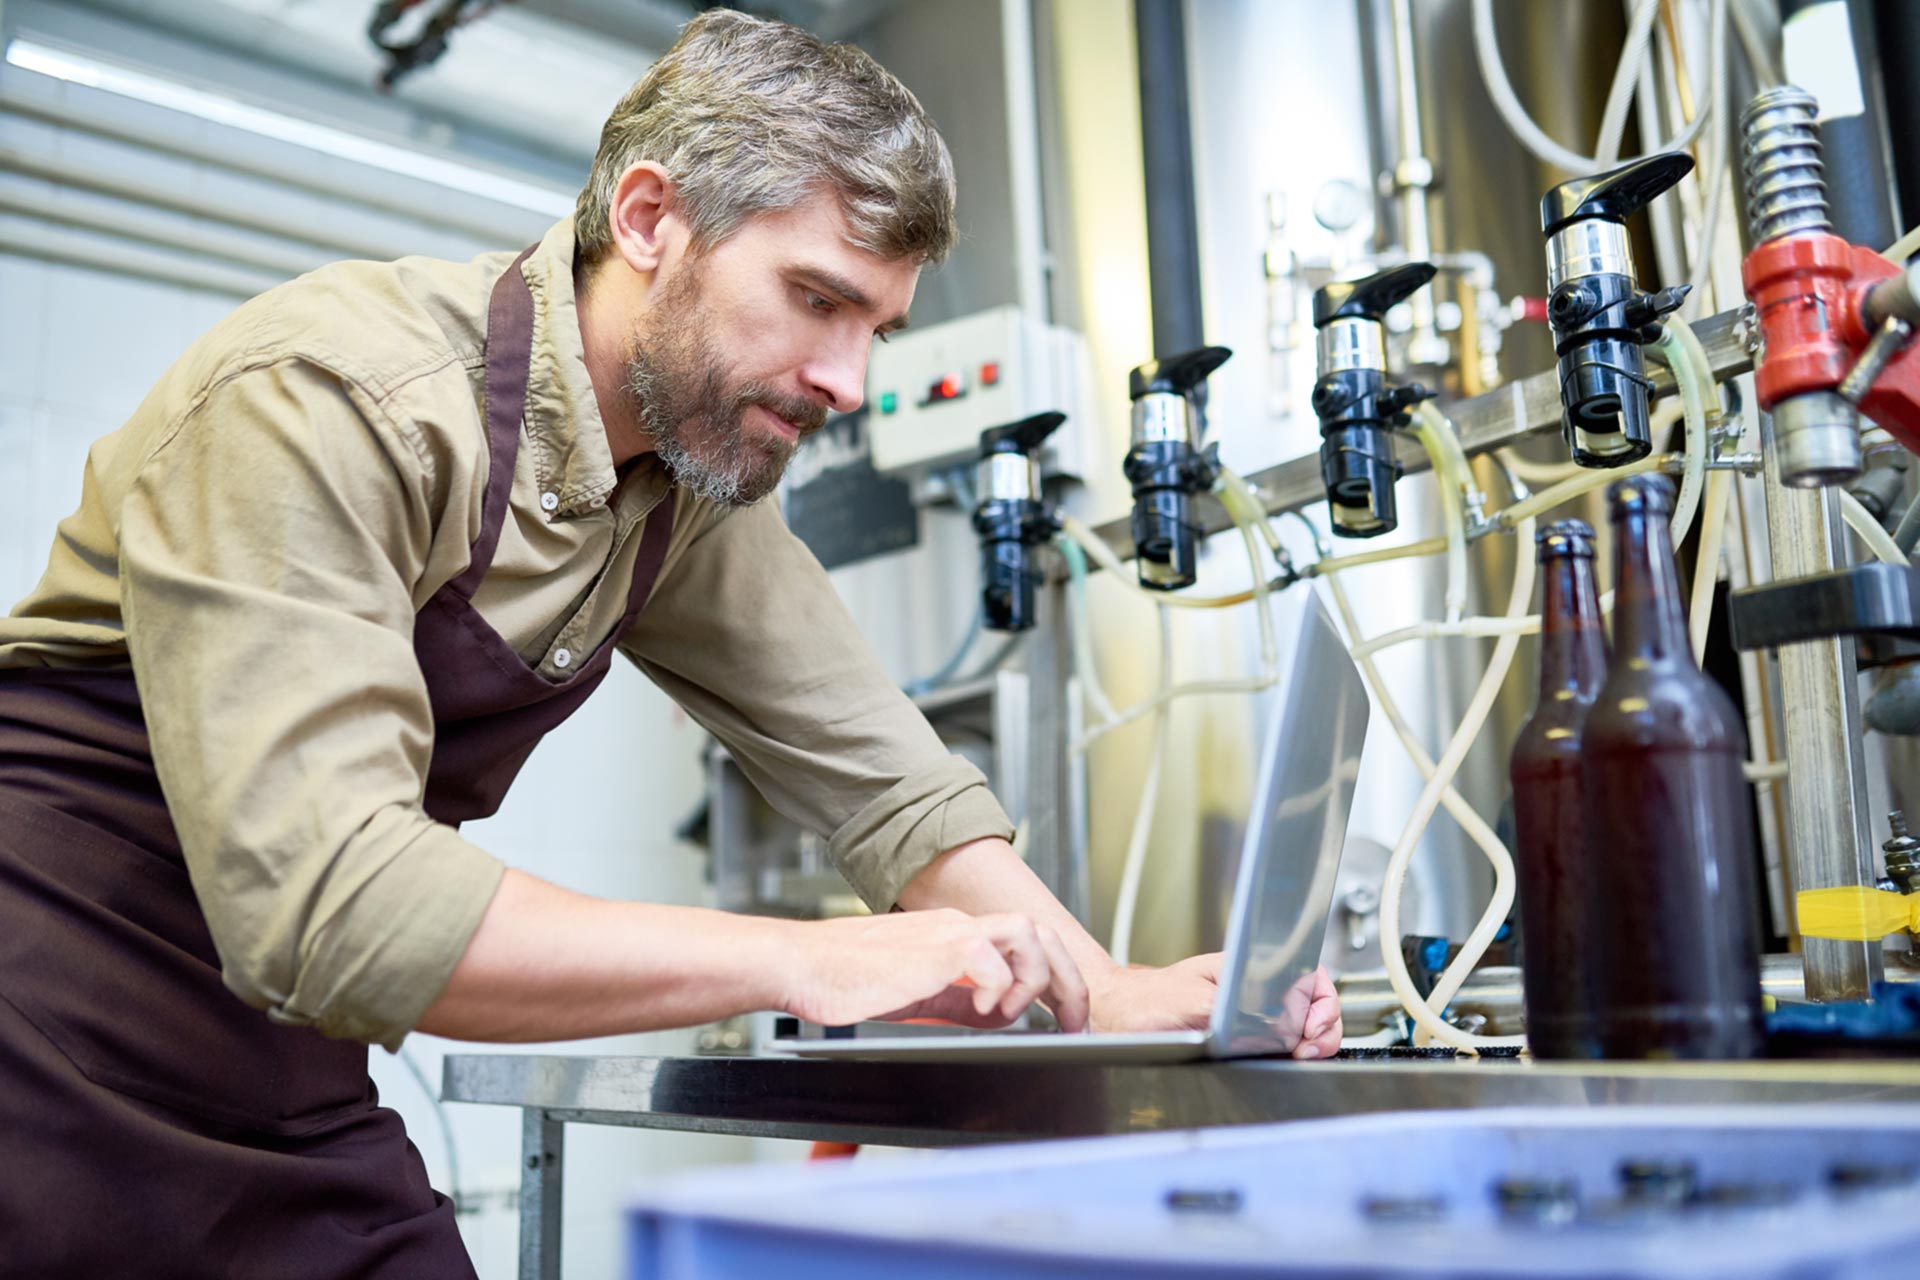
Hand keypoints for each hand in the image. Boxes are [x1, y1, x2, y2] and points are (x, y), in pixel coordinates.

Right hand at [782, 909, 1090, 1030]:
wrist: (802, 967)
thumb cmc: (847, 979)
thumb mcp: (921, 992)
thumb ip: (961, 997)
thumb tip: (998, 1012)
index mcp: (959, 935)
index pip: (1030, 943)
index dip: (1059, 980)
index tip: (1069, 1019)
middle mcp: (960, 927)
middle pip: (1041, 933)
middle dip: (1069, 982)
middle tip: (1076, 1023)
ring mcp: (947, 934)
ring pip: (1026, 932)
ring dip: (1035, 978)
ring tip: (1017, 1013)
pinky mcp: (931, 950)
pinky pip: (987, 956)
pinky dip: (998, 987)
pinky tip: (983, 1011)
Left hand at [1089, 957, 1342, 1060]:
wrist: (1113, 1019)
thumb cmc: (1144, 1003)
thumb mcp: (1193, 1003)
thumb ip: (1238, 1010)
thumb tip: (1276, 1022)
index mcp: (1246, 968)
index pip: (1309, 975)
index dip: (1321, 1002)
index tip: (1311, 1027)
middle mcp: (1253, 989)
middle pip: (1314, 1002)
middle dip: (1323, 1025)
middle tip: (1310, 1046)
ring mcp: (1250, 1014)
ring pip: (1302, 1025)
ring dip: (1313, 1041)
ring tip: (1302, 1052)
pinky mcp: (1242, 1038)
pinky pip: (1281, 1043)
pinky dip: (1293, 1051)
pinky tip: (1289, 1056)